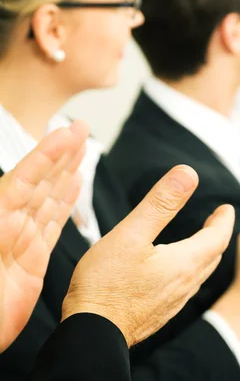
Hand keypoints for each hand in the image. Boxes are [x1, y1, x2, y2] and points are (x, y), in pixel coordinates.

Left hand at [0, 121, 87, 351]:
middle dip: (61, 154)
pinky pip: (53, 224)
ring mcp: (22, 241)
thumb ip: (1, 222)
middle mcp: (9, 225)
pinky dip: (66, 203)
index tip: (68, 133)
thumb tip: (9, 200)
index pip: (24, 178)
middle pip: (40, 182)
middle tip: (80, 129)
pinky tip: (75, 186)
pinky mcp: (33, 259)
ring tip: (82, 149)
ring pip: (49, 198)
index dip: (46, 154)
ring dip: (67, 172)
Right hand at [61, 166, 234, 346]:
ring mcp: (174, 301)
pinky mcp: (161, 312)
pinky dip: (191, 269)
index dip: (224, 221)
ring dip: (206, 252)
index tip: (226, 208)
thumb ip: (160, 203)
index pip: (217, 238)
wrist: (92, 333)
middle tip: (217, 219)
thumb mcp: (131, 234)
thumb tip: (188, 174)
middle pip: (213, 255)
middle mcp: (185, 284)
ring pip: (201, 272)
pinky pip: (186, 286)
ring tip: (201, 240)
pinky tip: (175, 269)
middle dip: (218, 235)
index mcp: (184, 263)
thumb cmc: (106, 284)